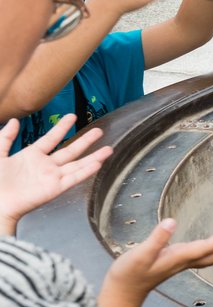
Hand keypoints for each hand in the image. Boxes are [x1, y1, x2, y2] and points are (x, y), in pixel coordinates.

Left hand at [0, 116, 111, 235]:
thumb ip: (6, 138)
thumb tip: (14, 121)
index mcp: (31, 156)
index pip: (51, 138)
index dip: (62, 127)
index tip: (73, 116)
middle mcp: (45, 166)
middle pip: (70, 151)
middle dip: (86, 141)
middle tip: (100, 131)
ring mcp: (52, 177)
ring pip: (77, 164)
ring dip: (93, 157)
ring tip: (109, 149)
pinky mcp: (55, 189)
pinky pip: (73, 179)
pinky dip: (86, 172)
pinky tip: (97, 164)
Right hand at [102, 217, 212, 303]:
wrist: (122, 292)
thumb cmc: (129, 273)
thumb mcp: (140, 254)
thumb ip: (156, 239)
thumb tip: (171, 222)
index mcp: (179, 258)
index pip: (208, 247)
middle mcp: (185, 261)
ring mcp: (182, 263)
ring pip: (211, 255)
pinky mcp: (176, 262)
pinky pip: (203, 255)